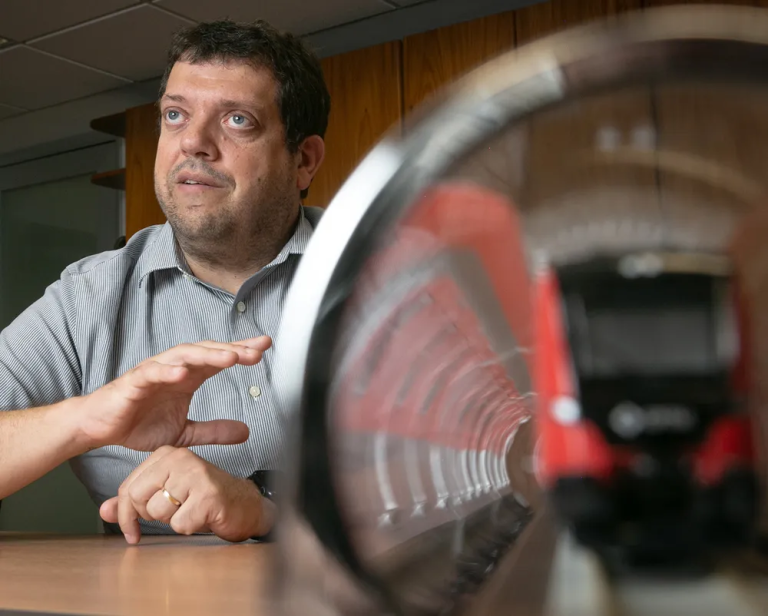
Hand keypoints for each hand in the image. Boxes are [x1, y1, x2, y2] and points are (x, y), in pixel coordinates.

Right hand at [76, 337, 271, 451]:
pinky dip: (167, 370)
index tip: (265, 346)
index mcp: (189, 377)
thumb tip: (246, 431)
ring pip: (184, 356)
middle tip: (256, 351)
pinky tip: (183, 372)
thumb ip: (214, 431)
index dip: (242, 351)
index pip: (220, 359)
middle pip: (208, 353)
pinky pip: (152, 372)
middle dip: (233, 350)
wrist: (99, 428)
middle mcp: (175, 369)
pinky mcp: (134, 382)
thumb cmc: (138, 424)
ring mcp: (155, 372)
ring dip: (207, 355)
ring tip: (229, 358)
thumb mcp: (184, 433)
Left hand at [99, 446, 274, 543]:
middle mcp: (181, 458)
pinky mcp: (208, 495)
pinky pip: (179, 524)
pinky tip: (202, 516)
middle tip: (174, 512)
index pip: (128, 487)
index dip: (128, 513)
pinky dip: (189, 527)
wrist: (244, 506)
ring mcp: (195, 475)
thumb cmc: (204, 500)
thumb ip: (134, 502)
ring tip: (191, 510)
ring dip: (173, 520)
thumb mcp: (165, 496)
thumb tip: (105, 510)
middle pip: (138, 498)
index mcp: (167, 454)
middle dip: (151, 516)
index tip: (134, 526)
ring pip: (158, 512)